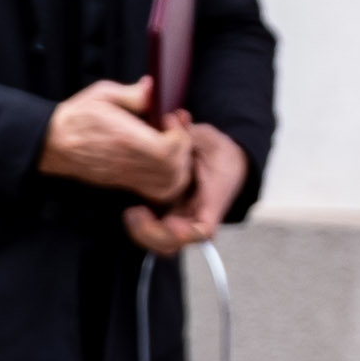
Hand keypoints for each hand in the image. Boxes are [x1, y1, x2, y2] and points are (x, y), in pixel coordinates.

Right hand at [38, 74, 189, 201]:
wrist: (53, 143)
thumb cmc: (78, 116)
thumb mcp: (103, 94)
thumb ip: (133, 93)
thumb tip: (154, 87)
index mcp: (125, 138)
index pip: (167, 150)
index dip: (179, 134)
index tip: (170, 117)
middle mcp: (128, 162)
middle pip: (174, 170)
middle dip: (184, 149)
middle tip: (175, 130)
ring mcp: (126, 177)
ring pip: (169, 185)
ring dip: (180, 165)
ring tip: (173, 144)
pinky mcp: (124, 184)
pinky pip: (157, 191)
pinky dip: (170, 179)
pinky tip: (165, 159)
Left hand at [125, 118, 248, 256]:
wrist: (227, 162)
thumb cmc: (219, 152)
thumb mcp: (208, 138)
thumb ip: (190, 132)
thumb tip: (177, 117)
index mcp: (213, 201)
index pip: (203, 230)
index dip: (186, 233)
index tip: (170, 221)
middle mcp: (196, 217)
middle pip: (174, 243)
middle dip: (152, 234)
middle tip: (135, 213)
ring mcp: (182, 220)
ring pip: (161, 243)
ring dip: (143, 233)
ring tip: (132, 213)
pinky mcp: (170, 218)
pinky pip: (155, 233)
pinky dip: (142, 228)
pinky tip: (134, 211)